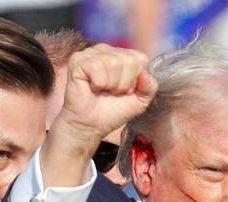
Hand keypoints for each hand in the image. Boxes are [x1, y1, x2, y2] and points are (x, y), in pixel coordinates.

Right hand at [42, 44, 155, 187]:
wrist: (90, 125)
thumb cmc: (113, 111)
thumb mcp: (140, 100)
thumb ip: (150, 86)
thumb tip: (145, 74)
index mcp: (122, 55)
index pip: (141, 59)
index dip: (136, 80)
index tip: (125, 91)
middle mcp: (107, 50)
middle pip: (129, 61)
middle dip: (124, 84)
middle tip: (112, 92)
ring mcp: (91, 53)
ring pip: (114, 63)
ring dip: (111, 85)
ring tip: (102, 90)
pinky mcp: (78, 60)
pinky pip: (97, 67)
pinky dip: (98, 83)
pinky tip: (92, 87)